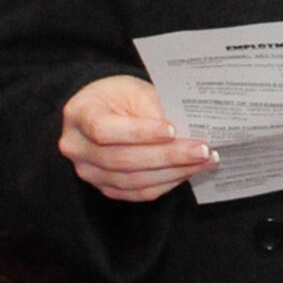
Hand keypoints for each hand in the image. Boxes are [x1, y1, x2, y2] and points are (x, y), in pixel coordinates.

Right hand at [59, 75, 214, 202]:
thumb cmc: (121, 95)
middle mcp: (77, 147)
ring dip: (174, 172)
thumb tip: (186, 132)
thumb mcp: (135, 90)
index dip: (139, 132)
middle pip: (122, 160)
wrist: (106, 109)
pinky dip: (166, 183)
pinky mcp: (105, 187)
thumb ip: (154, 110)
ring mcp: (88, 172)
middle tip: (203, 149)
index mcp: (80, 114)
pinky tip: (189, 171)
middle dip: (168, 156)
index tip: (173, 129)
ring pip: (132, 180)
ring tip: (205, 160)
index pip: (104, 130)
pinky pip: (137, 193)